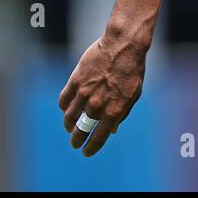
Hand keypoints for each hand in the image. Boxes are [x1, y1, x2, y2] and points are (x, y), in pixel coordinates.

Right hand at [58, 32, 147, 156]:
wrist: (123, 45)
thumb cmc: (132, 70)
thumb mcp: (133, 95)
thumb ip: (122, 114)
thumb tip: (111, 130)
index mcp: (114, 111)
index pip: (98, 138)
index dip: (90, 148)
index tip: (86, 152)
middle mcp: (97, 105)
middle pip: (81, 130)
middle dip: (76, 140)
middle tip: (74, 143)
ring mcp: (84, 93)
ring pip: (69, 117)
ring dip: (68, 125)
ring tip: (69, 127)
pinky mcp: (75, 80)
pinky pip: (64, 100)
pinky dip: (63, 108)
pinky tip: (66, 110)